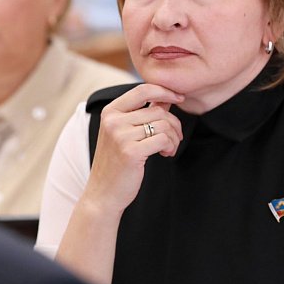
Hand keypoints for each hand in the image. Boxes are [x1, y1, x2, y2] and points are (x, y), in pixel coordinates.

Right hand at [83, 83, 183, 213]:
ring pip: (163, 125)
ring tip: (169, 148)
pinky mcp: (131, 152)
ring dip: (174, 138)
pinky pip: (164, 139)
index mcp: (110, 112)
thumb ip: (143, 113)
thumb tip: (166, 97)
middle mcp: (113, 121)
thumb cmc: (116, 163)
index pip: (143, 89)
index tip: (180, 98)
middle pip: (158, 110)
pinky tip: (165, 154)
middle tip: (175, 138)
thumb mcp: (124, 133)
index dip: (165, 90)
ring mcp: (120, 136)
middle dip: (174, 124)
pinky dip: (170, 146)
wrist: (103, 194)